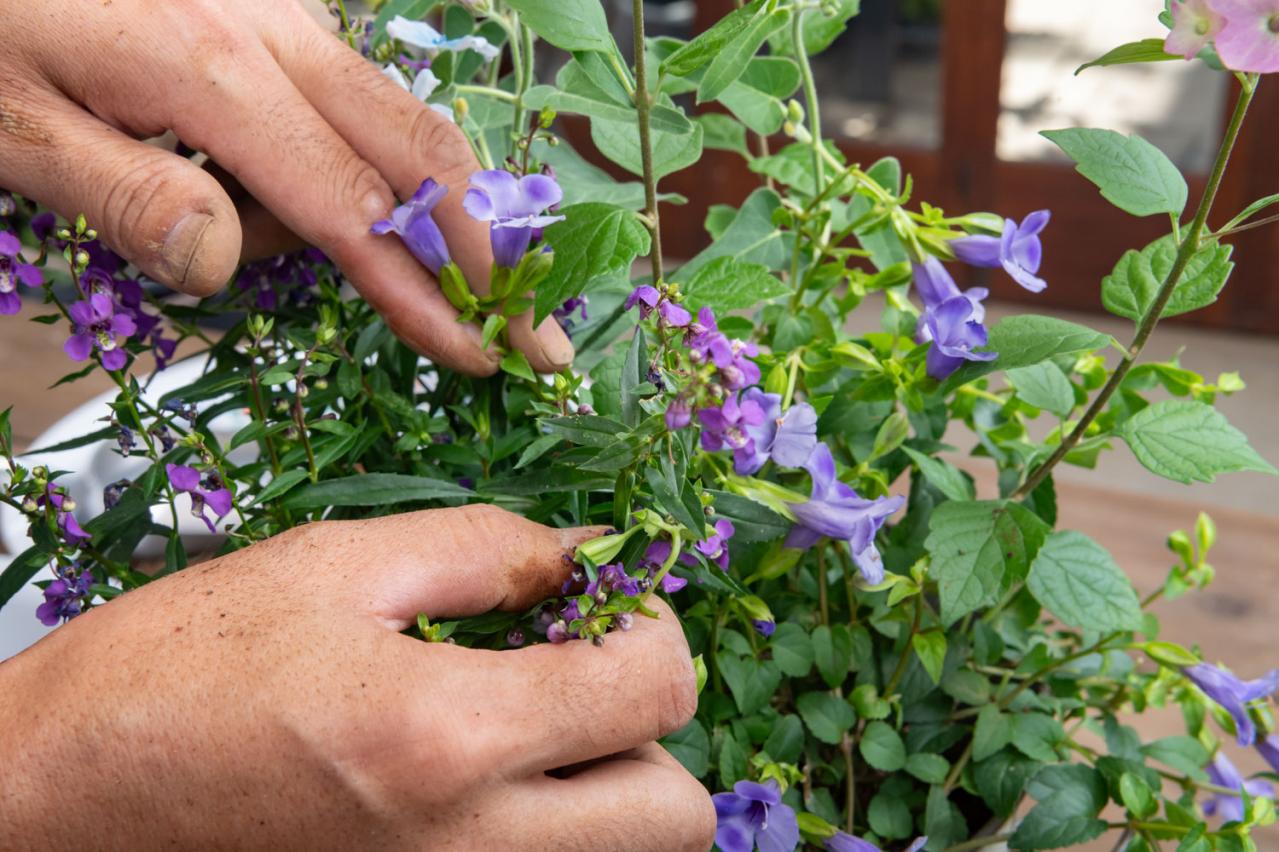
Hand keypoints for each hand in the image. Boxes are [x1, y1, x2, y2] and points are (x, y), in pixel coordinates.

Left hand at [0, 0, 573, 374]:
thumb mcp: (9, 120)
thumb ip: (122, 193)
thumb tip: (222, 260)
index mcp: (210, 68)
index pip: (349, 207)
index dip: (421, 293)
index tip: (477, 356)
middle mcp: (270, 30)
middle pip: (420, 149)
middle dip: (486, 249)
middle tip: (533, 329)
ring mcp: (278, 15)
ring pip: (384, 128)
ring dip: (385, 209)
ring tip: (257, 235)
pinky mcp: (269, 15)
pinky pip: (343, 103)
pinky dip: (354, 167)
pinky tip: (272, 192)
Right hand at [0, 505, 713, 850]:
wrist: (55, 801)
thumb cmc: (174, 672)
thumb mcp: (336, 567)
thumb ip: (488, 549)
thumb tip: (593, 551)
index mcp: (447, 736)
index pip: (654, 692)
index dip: (654, 626)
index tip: (610, 598)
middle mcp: (468, 851)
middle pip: (676, 816)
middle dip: (654, 730)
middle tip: (587, 670)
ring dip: (616, 789)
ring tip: (539, 723)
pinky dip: (553, 832)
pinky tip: (490, 775)